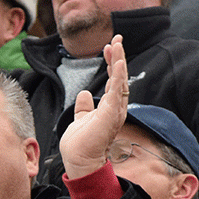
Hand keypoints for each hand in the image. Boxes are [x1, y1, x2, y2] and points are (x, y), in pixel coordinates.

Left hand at [59, 34, 128, 178]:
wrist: (79, 160)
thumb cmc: (81, 144)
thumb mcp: (81, 119)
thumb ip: (84, 107)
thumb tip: (84, 94)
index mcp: (108, 107)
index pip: (112, 81)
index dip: (111, 63)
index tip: (107, 47)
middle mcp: (114, 108)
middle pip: (119, 77)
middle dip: (118, 57)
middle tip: (116, 38)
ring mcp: (114, 111)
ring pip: (120, 81)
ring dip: (119, 62)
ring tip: (117, 44)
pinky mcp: (110, 115)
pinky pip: (117, 92)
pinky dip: (118, 76)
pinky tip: (118, 63)